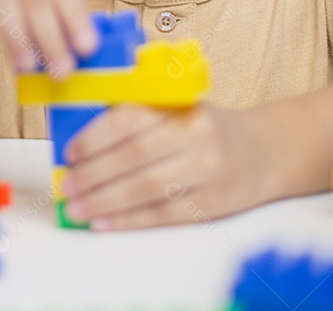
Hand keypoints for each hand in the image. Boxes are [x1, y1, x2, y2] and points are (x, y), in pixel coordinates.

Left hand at [60, 102, 267, 229]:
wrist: (266, 151)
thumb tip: (81, 136)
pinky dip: (129, 221)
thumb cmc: (207, 129)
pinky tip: (104, 223)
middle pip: (133, 158)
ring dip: (104, 202)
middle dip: (92, 175)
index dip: (94, 138)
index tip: (70, 153)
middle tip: (66, 186)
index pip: (128, 120)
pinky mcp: (212, 204)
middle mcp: (195, 138)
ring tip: (77, 209)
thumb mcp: (178, 107)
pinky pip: (163, 215)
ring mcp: (205, 173)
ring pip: (145, 189)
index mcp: (180, 108)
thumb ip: (138, 114)